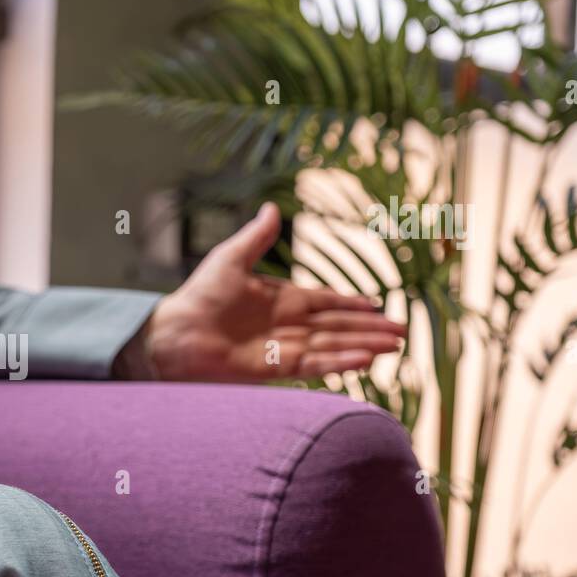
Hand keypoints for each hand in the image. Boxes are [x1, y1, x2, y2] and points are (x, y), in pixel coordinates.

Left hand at [142, 203, 405, 381]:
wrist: (175, 333)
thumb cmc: (197, 296)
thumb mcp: (230, 260)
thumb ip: (256, 238)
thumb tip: (271, 208)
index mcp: (280, 299)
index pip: (324, 301)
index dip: (349, 303)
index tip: (375, 305)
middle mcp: (286, 325)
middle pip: (336, 326)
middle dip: (368, 328)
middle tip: (400, 330)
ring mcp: (282, 347)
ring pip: (332, 346)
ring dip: (362, 345)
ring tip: (393, 346)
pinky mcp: (274, 368)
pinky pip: (314, 365)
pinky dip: (339, 362)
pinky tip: (363, 360)